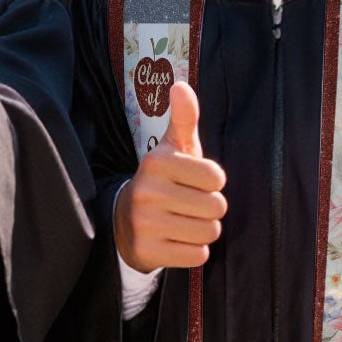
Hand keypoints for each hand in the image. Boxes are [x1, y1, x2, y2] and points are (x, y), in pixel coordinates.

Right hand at [114, 81, 225, 269]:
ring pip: (209, 232)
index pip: (217, 178)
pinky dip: (192, 251)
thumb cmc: (163, 181)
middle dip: (209, 209)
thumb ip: (183, 118)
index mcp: (157, 162)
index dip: (212, 183)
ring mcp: (145, 223)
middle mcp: (147, 191)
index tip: (193, 182)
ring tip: (183, 222)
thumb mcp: (172, 148)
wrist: (124, 222)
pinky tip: (175, 240)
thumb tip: (181, 86)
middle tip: (188, 205)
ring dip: (203, 230)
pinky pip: (197, 255)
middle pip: (217, 207)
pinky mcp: (147, 251)